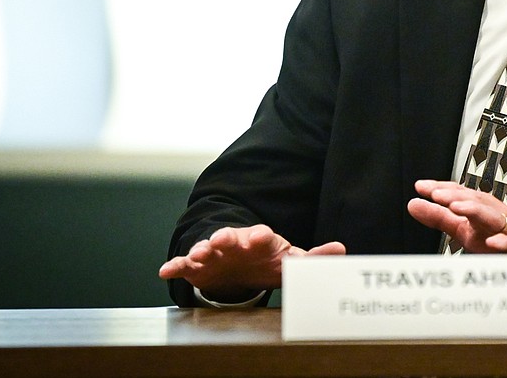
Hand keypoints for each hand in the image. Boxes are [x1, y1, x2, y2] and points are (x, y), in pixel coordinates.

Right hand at [158, 224, 345, 299]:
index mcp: (259, 240)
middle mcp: (236, 243)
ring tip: (198, 254)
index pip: (261, 235)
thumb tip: (341, 249)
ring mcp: (215, 253)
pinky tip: (165, 271)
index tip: (261, 236)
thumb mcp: (290, 260)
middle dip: (226, 238)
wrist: (237, 263)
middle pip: (230, 237)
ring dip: (201, 249)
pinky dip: (175, 266)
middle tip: (220, 240)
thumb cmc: (267, 260)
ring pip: (206, 248)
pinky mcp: (197, 266)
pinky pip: (184, 264)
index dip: (260, 236)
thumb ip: (313, 258)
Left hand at [407, 180, 506, 253]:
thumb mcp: (464, 227)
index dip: (441, 189)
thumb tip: (414, 204)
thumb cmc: (496, 236)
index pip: (459, 194)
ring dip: (475, 210)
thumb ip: (439, 216)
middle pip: (475, 201)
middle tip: (437, 195)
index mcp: (479, 208)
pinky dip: (503, 242)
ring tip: (456, 207)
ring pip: (493, 217)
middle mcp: (492, 214)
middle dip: (457, 196)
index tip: (422, 187)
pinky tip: (492, 242)